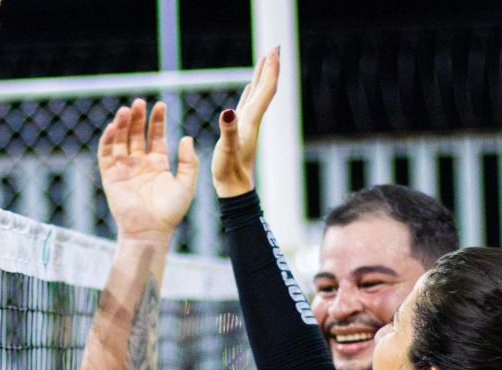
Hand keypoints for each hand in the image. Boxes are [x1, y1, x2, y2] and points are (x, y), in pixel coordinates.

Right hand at [98, 100, 198, 241]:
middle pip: (137, 134)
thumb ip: (189, 162)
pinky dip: (108, 140)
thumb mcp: (187, 184)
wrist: (151, 231)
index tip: (160, 105)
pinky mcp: (111, 177)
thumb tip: (186, 138)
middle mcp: (140, 164)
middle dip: (138, 118)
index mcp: (158, 164)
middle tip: (139, 103)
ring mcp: (124, 170)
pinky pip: (106, 155)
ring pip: (121, 141)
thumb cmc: (170, 212)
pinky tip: (112, 127)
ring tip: (126, 110)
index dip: (157, 120)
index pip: (156, 136)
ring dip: (122, 125)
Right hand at [211, 46, 279, 197]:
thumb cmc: (230, 172)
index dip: (271, 69)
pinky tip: (249, 87)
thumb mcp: (227, 150)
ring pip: (257, 94)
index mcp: (251, 120)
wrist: (234, 190)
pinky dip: (250, 91)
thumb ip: (229, 130)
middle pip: (264, 88)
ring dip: (261, 76)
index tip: (274, 50)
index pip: (265, 89)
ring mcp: (247, 125)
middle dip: (269, 67)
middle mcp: (252, 120)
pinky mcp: (240, 130)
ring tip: (264, 61)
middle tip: (275, 47)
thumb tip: (228, 111)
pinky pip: (247, 104)